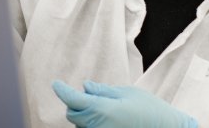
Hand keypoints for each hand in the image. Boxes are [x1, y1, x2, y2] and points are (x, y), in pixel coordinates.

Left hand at [52, 80, 197, 127]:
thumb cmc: (152, 111)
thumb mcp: (128, 94)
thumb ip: (103, 91)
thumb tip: (85, 87)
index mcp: (103, 110)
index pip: (73, 100)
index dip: (62, 90)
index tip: (56, 84)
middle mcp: (98, 127)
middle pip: (73, 114)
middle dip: (77, 104)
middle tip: (93, 97)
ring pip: (81, 125)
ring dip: (86, 117)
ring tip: (109, 112)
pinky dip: (93, 125)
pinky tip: (109, 121)